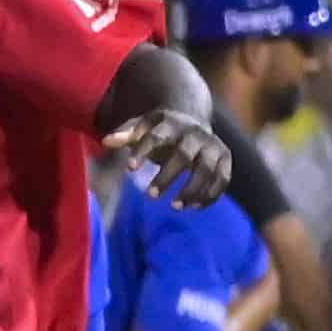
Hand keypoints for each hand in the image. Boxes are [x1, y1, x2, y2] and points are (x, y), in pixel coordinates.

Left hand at [107, 108, 227, 207]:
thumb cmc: (159, 131)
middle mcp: (195, 133)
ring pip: (206, 169)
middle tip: (150, 195)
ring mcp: (213, 145)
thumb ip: (124, 135)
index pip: (156, 137)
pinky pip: (222, 178)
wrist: (191, 124)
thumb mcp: (141, 128)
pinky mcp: (225, 158)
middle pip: (183, 155)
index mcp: (171, 123)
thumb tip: (106, 141)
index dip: (143, 152)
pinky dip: (211, 194)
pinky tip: (194, 207)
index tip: (129, 169)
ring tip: (175, 207)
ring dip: (192, 190)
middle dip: (167, 176)